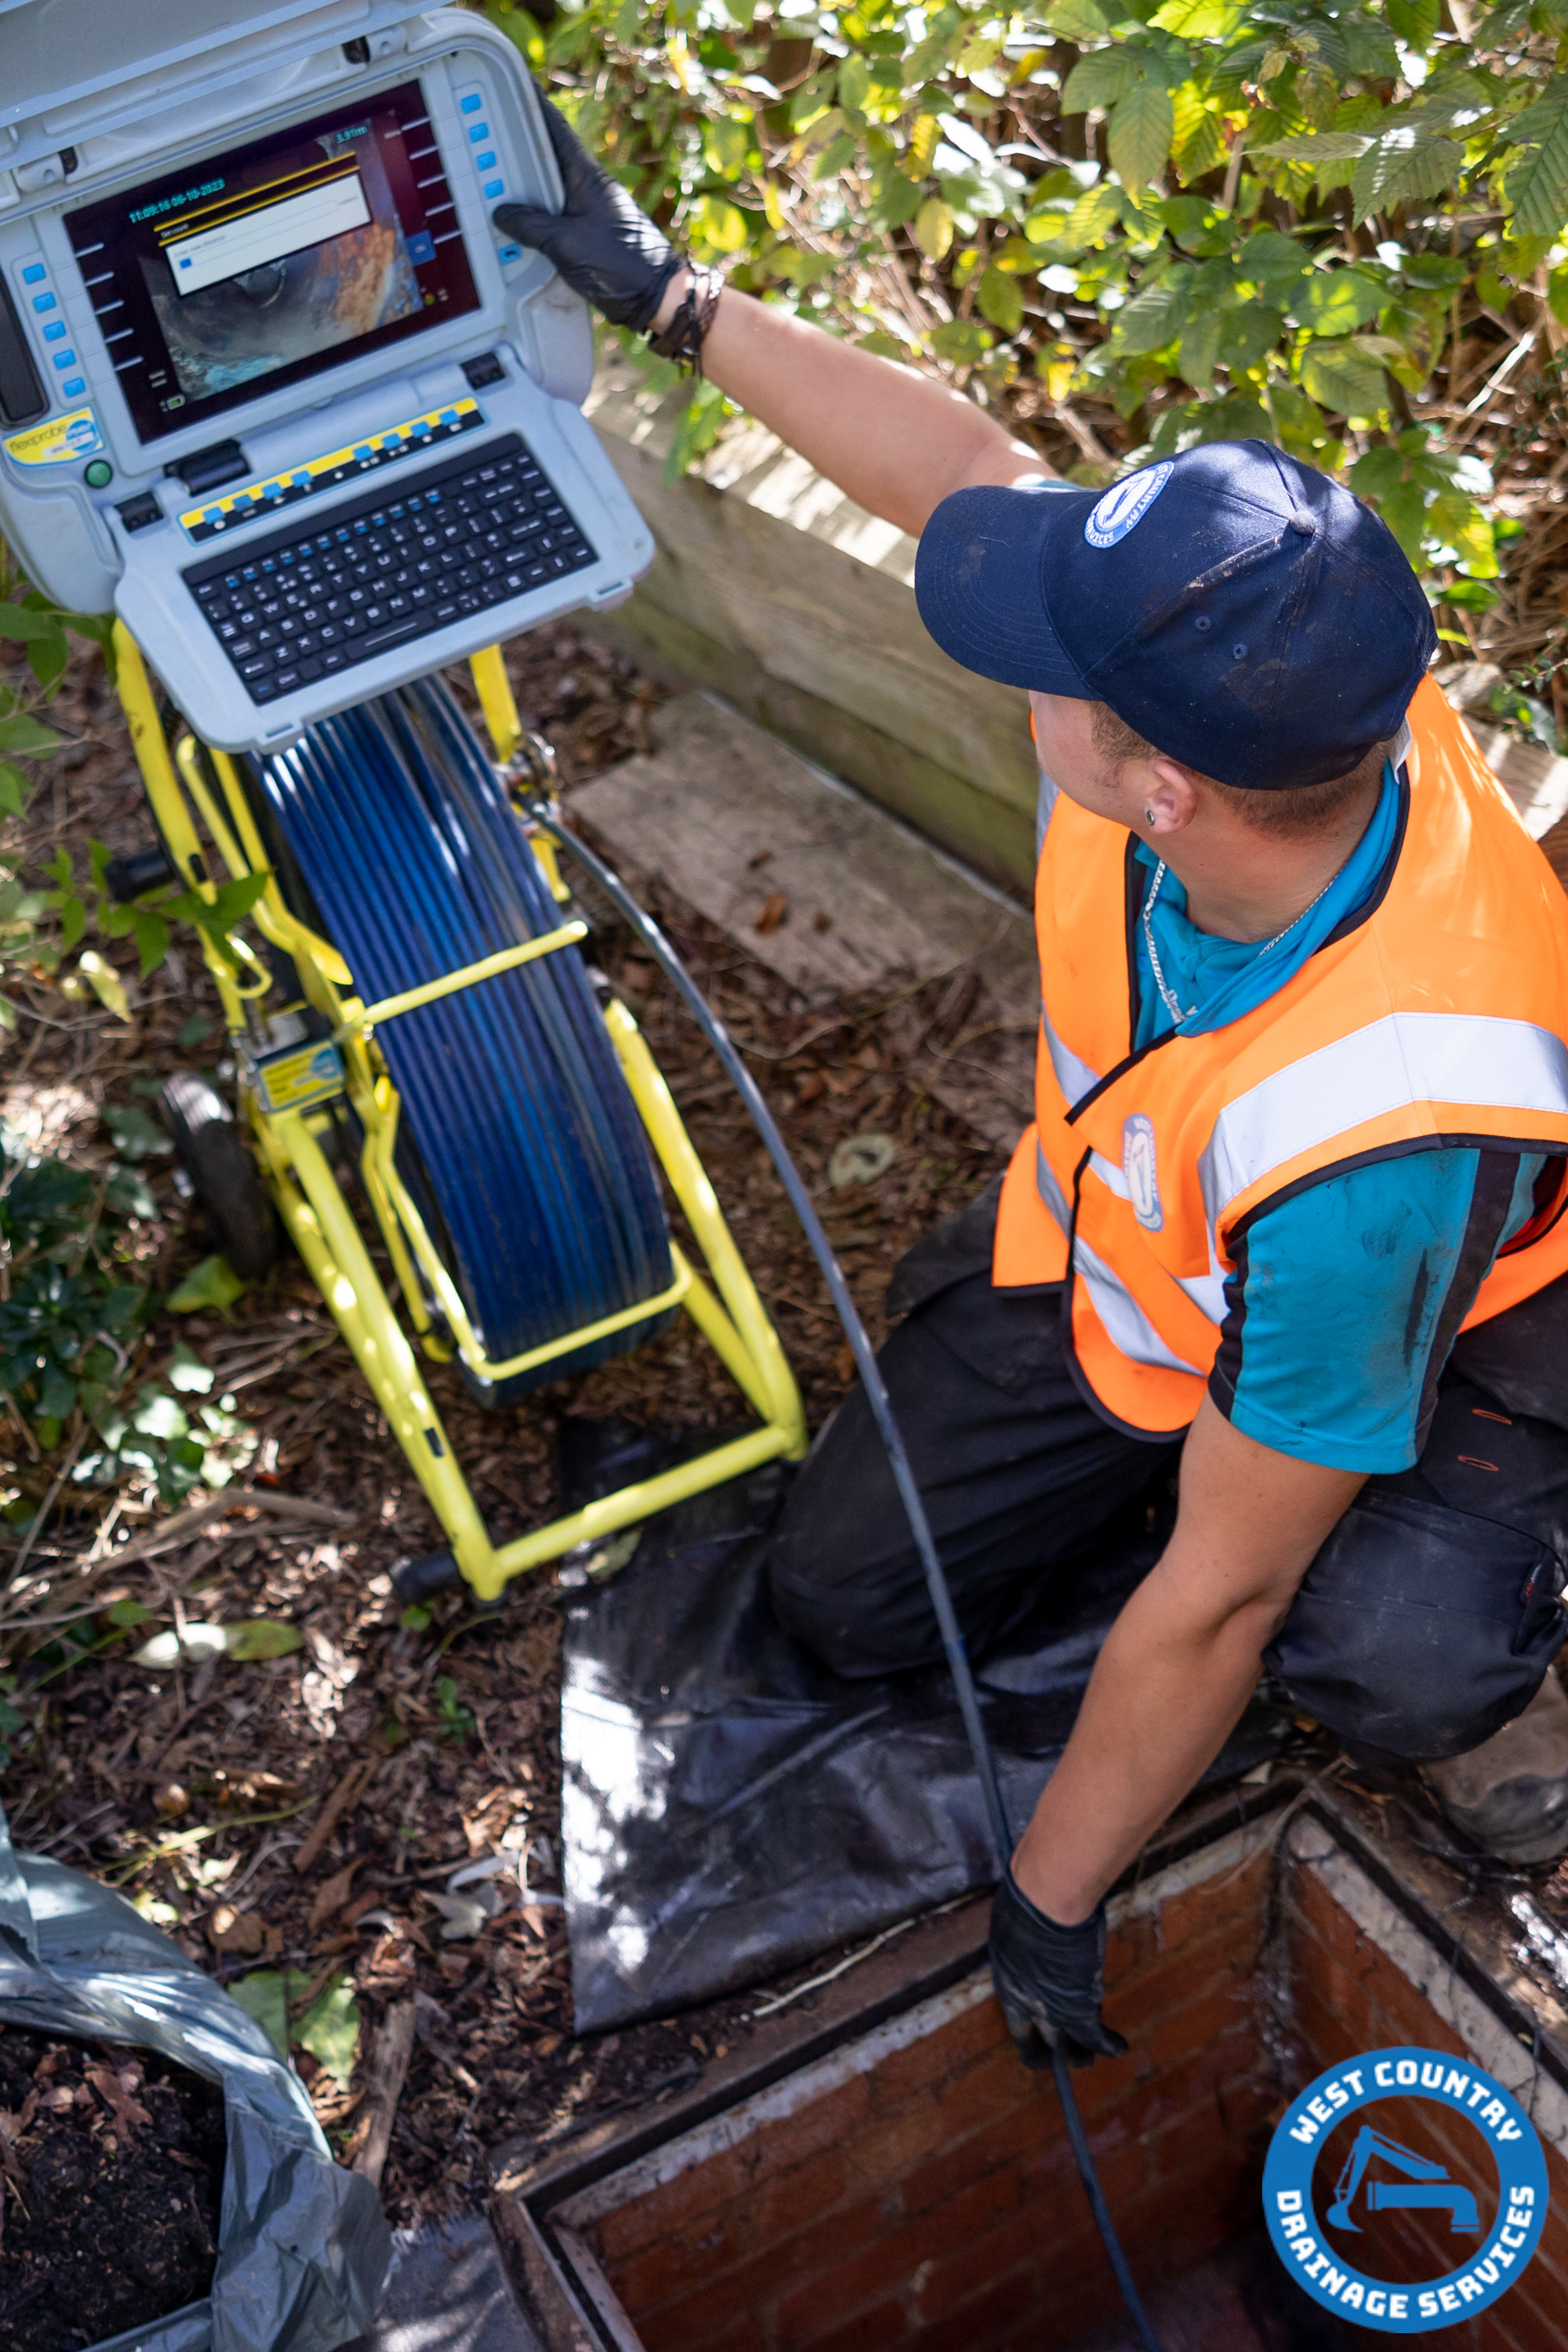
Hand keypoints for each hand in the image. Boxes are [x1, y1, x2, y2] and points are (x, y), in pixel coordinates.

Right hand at [493, 94, 684, 331]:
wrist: (656, 298)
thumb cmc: (621, 265)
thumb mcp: (568, 244)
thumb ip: (532, 226)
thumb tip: (502, 213)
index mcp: (585, 176)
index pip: (554, 129)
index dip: (532, 104)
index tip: (513, 83)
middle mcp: (585, 188)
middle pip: (543, 158)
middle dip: (515, 146)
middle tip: (483, 136)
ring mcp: (586, 212)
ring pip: (545, 190)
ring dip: (521, 185)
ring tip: (489, 177)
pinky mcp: (585, 236)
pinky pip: (550, 218)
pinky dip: (530, 216)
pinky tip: (512, 222)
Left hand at [988, 1867, 1127, 2069]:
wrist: (1045, 1902)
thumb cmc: (1027, 1900)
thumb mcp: (1016, 1926)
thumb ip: (1024, 1943)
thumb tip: (1030, 1937)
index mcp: (1007, 1982)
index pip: (1014, 2018)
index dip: (1027, 2030)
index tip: (1035, 2031)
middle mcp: (1026, 2004)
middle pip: (1033, 2045)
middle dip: (1046, 2054)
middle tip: (1058, 2057)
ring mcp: (1052, 2010)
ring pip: (1067, 2048)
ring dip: (1080, 2054)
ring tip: (1089, 2056)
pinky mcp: (1079, 2010)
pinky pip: (1096, 2037)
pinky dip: (1109, 2044)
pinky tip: (1119, 2046)